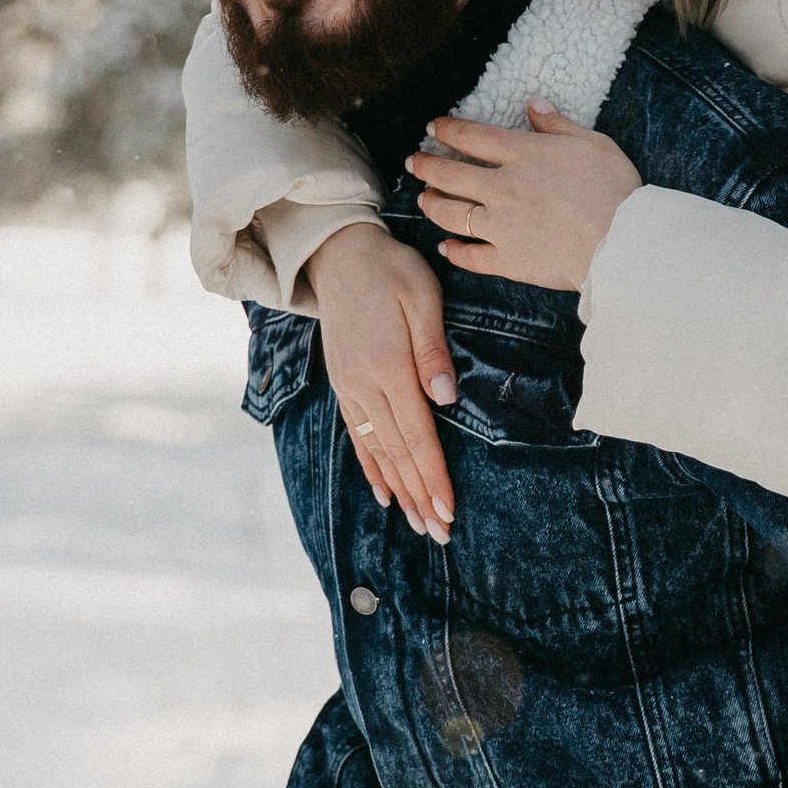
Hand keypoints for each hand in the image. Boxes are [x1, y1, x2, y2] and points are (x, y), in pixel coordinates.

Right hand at [307, 224, 456, 543]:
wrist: (339, 255)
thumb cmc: (390, 270)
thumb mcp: (421, 297)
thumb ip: (432, 349)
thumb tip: (444, 398)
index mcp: (387, 366)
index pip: (417, 434)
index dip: (433, 475)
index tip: (448, 509)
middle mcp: (363, 385)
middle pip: (397, 453)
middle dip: (420, 495)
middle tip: (440, 532)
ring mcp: (348, 388)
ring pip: (377, 451)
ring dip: (400, 490)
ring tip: (417, 523)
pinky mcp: (342, 385)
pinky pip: (356, 436)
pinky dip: (371, 468)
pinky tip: (384, 493)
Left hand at [414, 105, 642, 292]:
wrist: (623, 244)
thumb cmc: (615, 190)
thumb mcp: (593, 143)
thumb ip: (557, 124)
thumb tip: (532, 103)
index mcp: (523, 155)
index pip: (471, 136)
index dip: (447, 129)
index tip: (433, 127)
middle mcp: (503, 188)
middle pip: (449, 174)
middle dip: (425, 165)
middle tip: (414, 161)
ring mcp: (502, 227)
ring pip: (451, 214)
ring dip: (432, 205)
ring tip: (424, 200)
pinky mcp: (509, 260)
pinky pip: (471, 257)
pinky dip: (454, 252)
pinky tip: (445, 247)